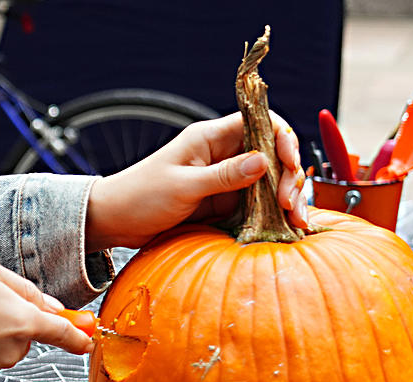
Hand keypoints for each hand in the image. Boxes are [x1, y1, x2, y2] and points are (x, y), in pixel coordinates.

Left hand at [84, 110, 307, 251]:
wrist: (115, 221)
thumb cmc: (140, 196)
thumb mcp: (182, 186)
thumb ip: (223, 175)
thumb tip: (263, 161)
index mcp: (211, 137)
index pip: (261, 124)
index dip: (282, 140)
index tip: (289, 165)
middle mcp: (224, 154)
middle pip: (273, 154)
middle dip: (289, 176)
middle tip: (290, 205)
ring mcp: (226, 180)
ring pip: (270, 182)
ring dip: (286, 198)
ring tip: (297, 222)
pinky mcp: (224, 203)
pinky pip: (257, 204)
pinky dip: (273, 214)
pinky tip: (287, 226)